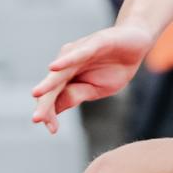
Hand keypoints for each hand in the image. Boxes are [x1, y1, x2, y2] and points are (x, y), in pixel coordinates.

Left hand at [31, 25, 154, 132]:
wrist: (136, 42)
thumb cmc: (115, 67)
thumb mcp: (98, 89)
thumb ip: (77, 95)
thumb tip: (55, 110)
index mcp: (68, 77)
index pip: (54, 97)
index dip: (50, 113)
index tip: (53, 130)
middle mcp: (68, 64)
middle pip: (53, 86)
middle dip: (45, 103)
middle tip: (36, 119)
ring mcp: (79, 52)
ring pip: (61, 71)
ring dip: (48, 83)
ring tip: (36, 94)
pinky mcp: (94, 43)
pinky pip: (78, 54)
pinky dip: (66, 61)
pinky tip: (53, 68)